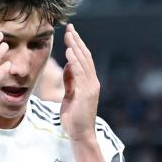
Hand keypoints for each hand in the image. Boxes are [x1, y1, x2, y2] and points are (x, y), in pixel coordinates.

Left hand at [60, 24, 99, 141]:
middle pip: (85, 57)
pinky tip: (69, 53)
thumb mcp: (69, 95)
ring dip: (75, 48)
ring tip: (69, 35)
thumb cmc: (74, 117)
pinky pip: (80, 74)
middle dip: (77, 41)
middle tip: (69, 27)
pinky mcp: (87, 93)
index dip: (77, 45)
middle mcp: (93, 82)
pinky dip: (75, 62)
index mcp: (89, 82)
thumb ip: (70, 81)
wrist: (80, 134)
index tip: (70, 33)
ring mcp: (91, 87)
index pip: (84, 59)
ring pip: (84, 63)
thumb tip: (68, 66)